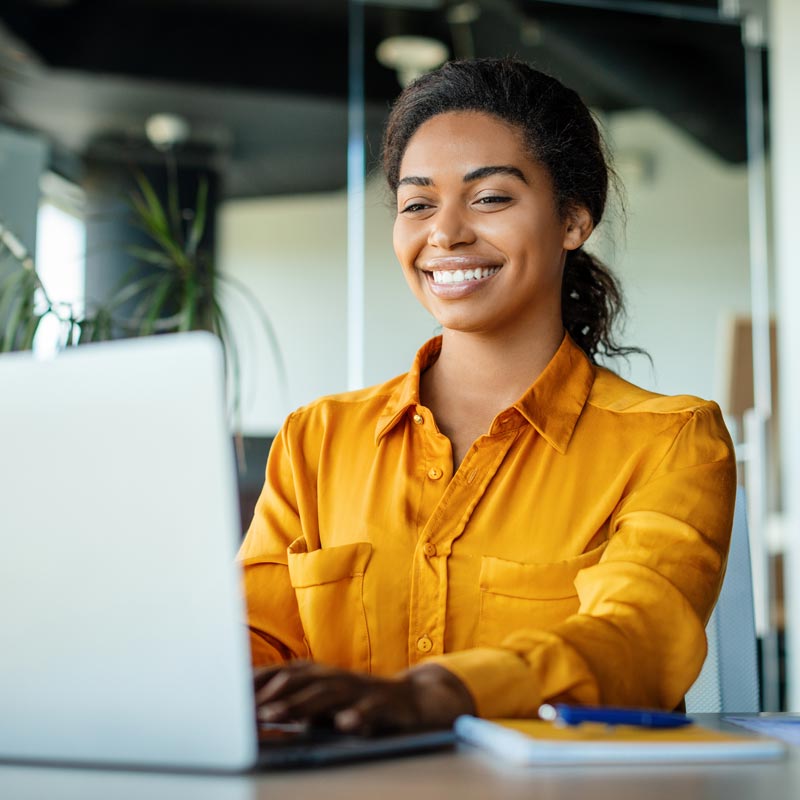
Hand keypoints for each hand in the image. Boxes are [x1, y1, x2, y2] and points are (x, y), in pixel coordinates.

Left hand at [253, 661, 475, 734]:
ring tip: (274, 717)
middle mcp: (337, 678)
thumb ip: (297, 708)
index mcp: (320, 676)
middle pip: (298, 680)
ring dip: (299, 704)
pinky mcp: (385, 703)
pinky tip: (344, 726)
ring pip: (328, 693)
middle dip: (269, 693)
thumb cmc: (361, 705)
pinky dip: (357, 716)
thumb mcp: (326, 707)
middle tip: (242, 710)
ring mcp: (360, 689)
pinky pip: (371, 710)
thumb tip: (258, 716)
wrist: (415, 701)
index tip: (227, 696)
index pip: (282, 674)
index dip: (255, 683)